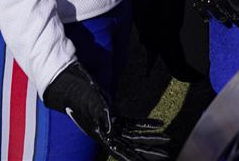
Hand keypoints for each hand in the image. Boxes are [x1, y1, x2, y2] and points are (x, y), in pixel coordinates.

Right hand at [43, 62, 170, 160]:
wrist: (71, 86)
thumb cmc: (80, 94)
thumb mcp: (91, 102)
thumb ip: (101, 115)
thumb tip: (110, 130)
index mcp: (102, 133)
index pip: (120, 151)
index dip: (132, 158)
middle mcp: (109, 132)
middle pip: (132, 145)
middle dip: (150, 150)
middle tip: (167, 155)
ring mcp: (113, 125)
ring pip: (135, 135)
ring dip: (152, 138)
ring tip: (168, 139)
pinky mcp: (116, 116)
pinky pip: (133, 123)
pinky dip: (146, 124)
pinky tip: (159, 124)